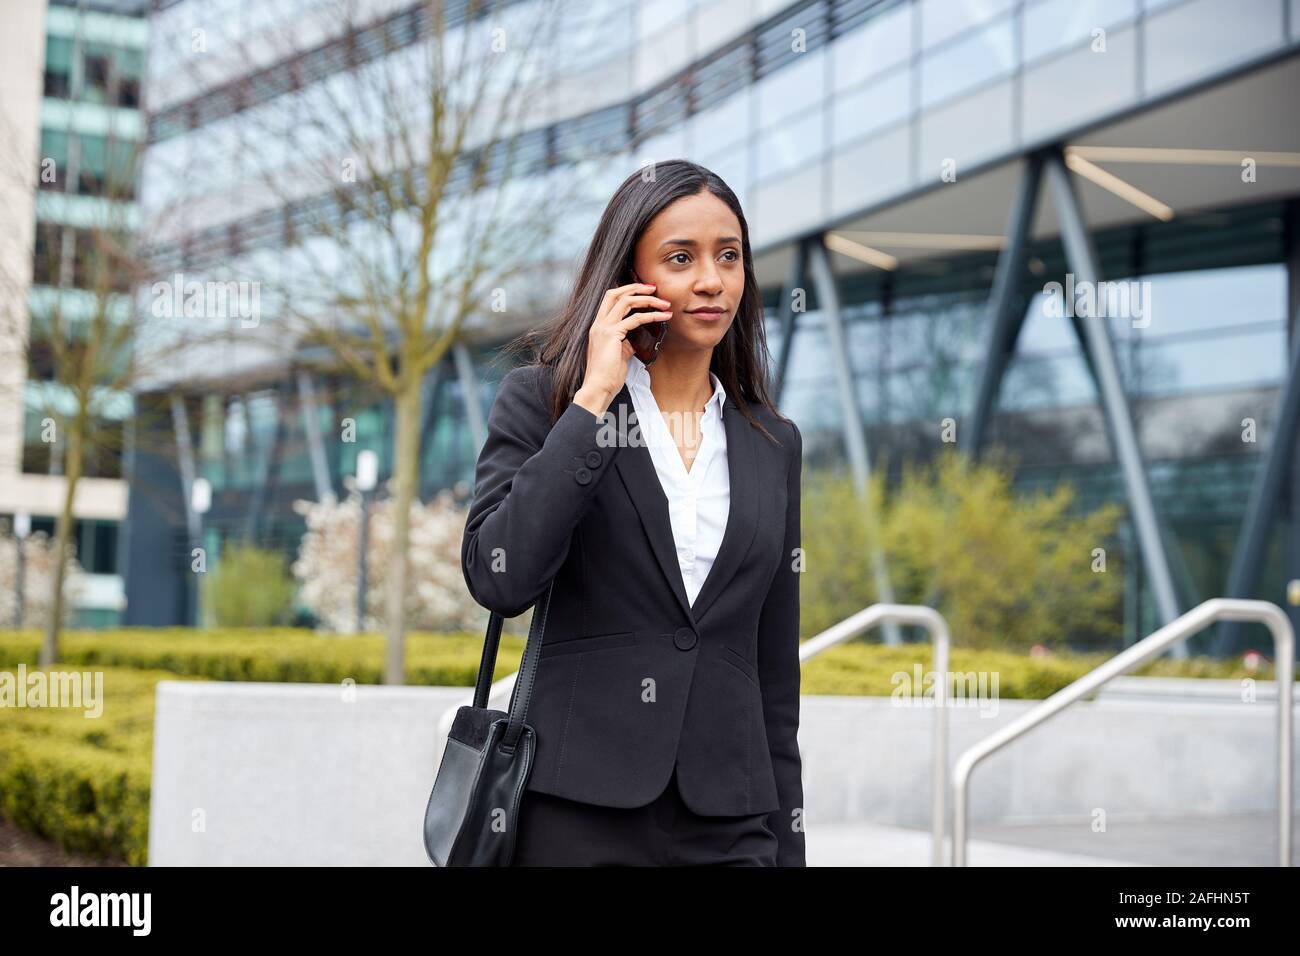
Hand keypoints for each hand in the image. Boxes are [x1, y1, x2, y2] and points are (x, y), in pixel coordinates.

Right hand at [574, 282, 671, 415]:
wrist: (598, 388)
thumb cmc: (608, 376)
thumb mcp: (618, 354)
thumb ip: (625, 343)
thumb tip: (634, 339)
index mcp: (598, 327)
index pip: (610, 299)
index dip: (627, 291)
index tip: (645, 291)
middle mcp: (599, 324)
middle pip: (616, 293)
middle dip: (636, 287)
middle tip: (654, 287)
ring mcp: (604, 328)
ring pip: (627, 302)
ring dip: (648, 300)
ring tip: (664, 303)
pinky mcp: (612, 335)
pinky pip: (635, 319)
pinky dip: (652, 315)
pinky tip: (663, 317)